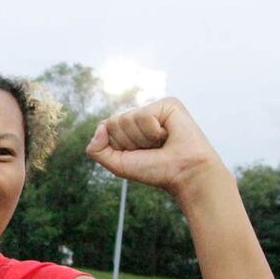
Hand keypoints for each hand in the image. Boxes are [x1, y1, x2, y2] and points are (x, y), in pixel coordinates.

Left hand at [85, 97, 224, 197]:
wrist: (182, 173)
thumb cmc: (153, 170)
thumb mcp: (117, 165)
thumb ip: (96, 150)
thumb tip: (100, 127)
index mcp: (127, 128)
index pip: (104, 128)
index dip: (117, 146)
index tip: (136, 154)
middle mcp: (138, 116)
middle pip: (113, 122)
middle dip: (128, 143)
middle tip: (150, 149)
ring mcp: (153, 109)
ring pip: (125, 119)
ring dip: (142, 139)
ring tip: (160, 143)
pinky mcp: (167, 104)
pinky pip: (143, 115)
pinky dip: (152, 131)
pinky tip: (167, 135)